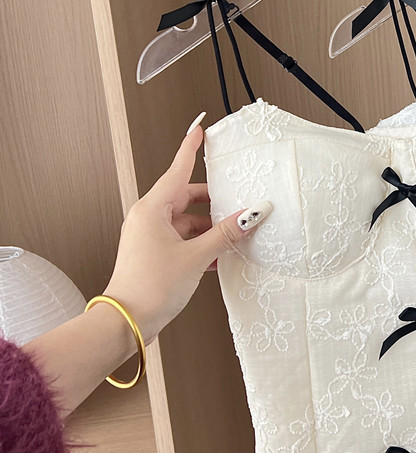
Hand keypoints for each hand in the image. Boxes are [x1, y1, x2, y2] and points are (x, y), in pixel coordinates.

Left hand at [105, 118, 271, 343]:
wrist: (126, 324)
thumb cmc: (152, 287)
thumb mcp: (196, 257)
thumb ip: (226, 233)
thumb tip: (253, 213)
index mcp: (152, 209)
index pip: (178, 169)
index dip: (191, 148)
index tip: (200, 128)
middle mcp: (148, 218)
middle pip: (187, 196)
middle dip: (214, 200)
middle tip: (239, 199)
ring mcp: (150, 237)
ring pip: (187, 221)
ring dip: (210, 228)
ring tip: (236, 235)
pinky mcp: (154, 255)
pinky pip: (183, 240)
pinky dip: (202, 244)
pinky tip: (222, 257)